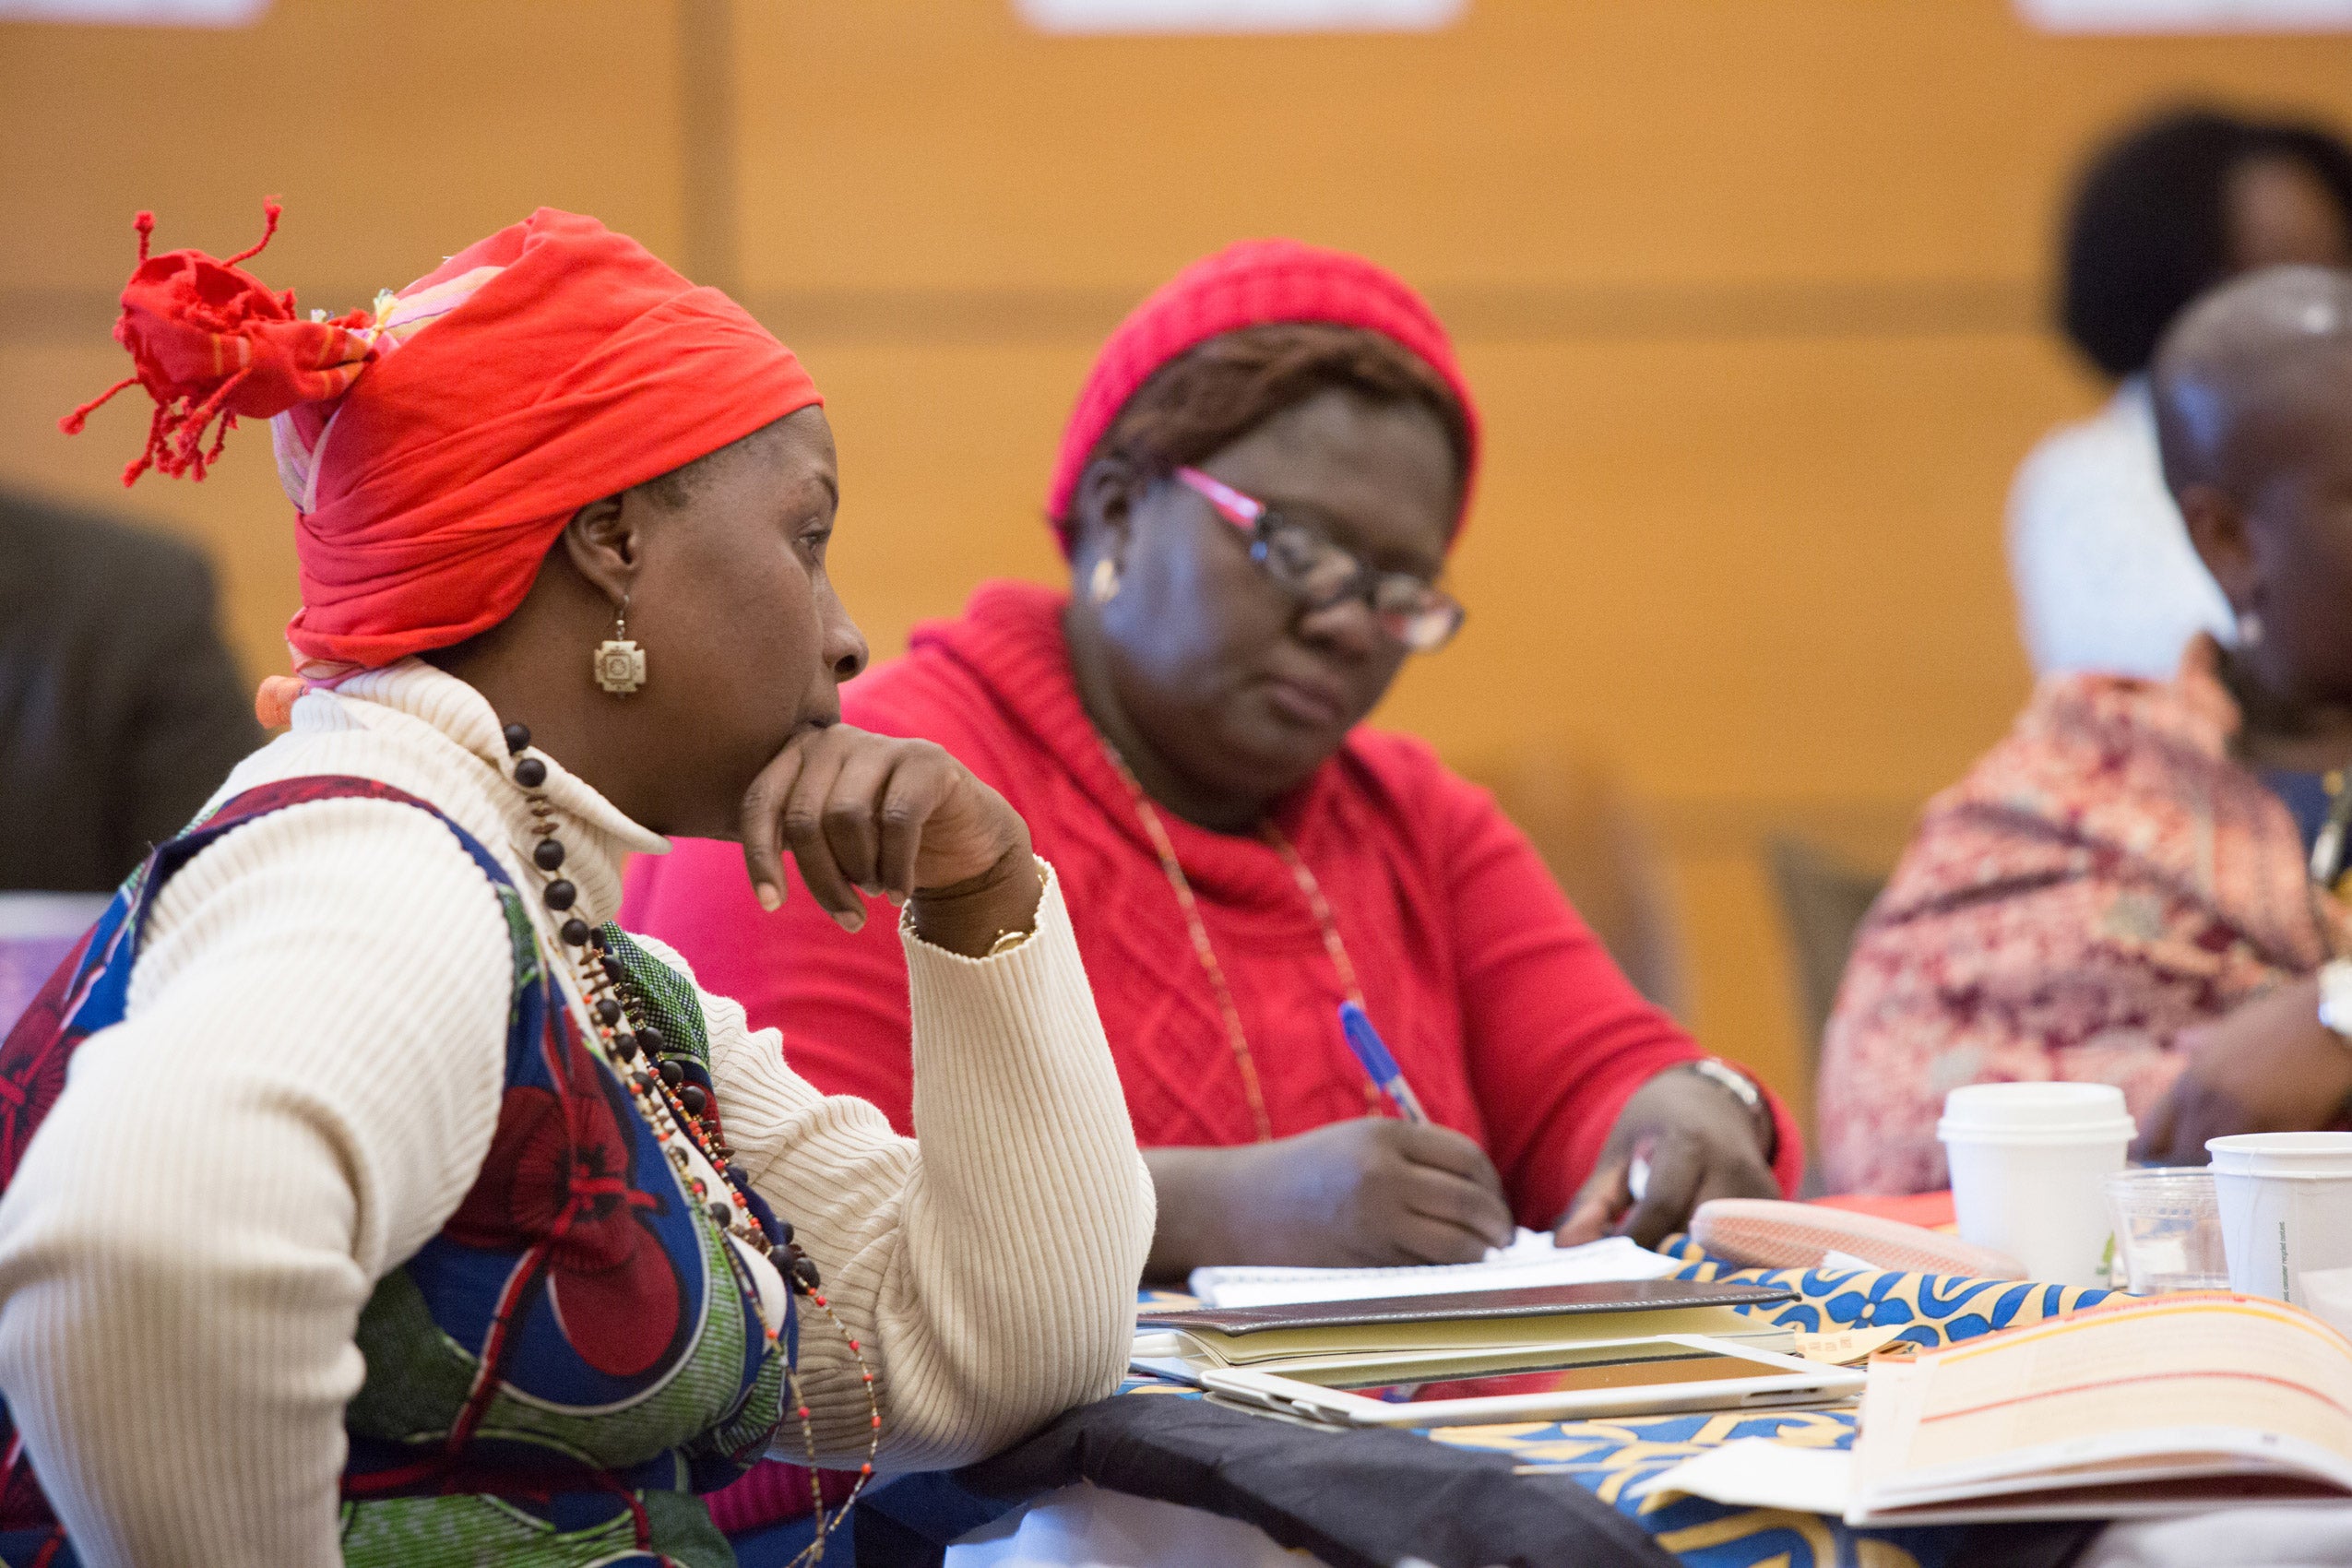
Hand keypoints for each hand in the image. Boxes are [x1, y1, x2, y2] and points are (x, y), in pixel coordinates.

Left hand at [738, 724, 1039, 956]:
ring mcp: (884, 745)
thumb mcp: (827, 839)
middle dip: (822, 881)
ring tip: (878, 890)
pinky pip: (897, 822)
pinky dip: (896, 870)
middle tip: (848, 917)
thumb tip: (751, 876)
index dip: (759, 858)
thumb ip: (787, 837)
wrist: (964, 839)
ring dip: (861, 873)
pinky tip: (903, 892)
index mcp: (799, 754)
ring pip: (846, 819)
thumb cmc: (881, 844)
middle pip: (804, 819)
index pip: (761, 803)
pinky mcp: (928, 761)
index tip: (772, 905)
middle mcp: (836, 739)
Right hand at [1142, 1119, 1515, 1277]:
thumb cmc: (1296, 1177)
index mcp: (1382, 1136)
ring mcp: (1372, 1222)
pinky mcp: (1362, 1264)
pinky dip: (1447, 1277)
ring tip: (1482, 1260)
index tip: (1494, 1203)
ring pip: (1456, 1244)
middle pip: (1470, 1202)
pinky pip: (1425, 1273)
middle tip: (1502, 1240)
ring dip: (1479, 1256)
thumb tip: (1479, 1194)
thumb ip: (1411, 1158)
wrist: (1230, 1208)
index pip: (1467, 1159)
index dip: (1491, 1185)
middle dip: (1496, 1226)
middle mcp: (1382, 1175)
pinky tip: (1448, 1276)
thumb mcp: (1353, 1143)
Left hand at [1556, 1066, 1777, 1248]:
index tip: (1610, 1264)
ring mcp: (1761, 1188)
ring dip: (1690, 1261)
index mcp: (1688, 1142)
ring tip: (1664, 1254)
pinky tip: (1694, 1251)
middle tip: (1636, 1268)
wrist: (1708, 1102)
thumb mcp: (1617, 1156)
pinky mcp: (1775, 1207)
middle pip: (1695, 1234)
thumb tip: (1567, 1248)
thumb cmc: (1655, 1131)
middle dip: (1662, 1257)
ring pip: (1721, 1249)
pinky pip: (1743, 1247)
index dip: (1634, 1241)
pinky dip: (1716, 1258)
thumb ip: (1593, 1203)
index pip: (1662, 1207)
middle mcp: (1731, 1165)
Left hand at [2132, 977, 2351, 1164]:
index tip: (2150, 1158)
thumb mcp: (2226, 1032)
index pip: (2153, 1133)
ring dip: (2217, 1163)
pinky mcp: (2276, 1131)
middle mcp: (2207, 1102)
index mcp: (2189, 1080)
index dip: (2148, 1151)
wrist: (2322, 1024)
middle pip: (2179, 1155)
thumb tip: (2182, 1042)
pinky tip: (2256, 1153)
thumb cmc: (2277, 1023)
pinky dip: (2253, 1158)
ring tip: (2221, 1161)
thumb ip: (2200, 1044)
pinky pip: (2255, 1157)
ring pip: (2215, 1161)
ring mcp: (2241, 1119)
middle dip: (2181, 1163)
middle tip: (2185, 1167)